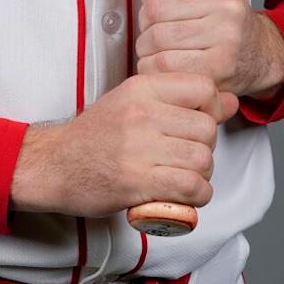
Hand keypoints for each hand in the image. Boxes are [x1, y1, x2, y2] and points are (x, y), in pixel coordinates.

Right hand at [9, 73, 237, 216]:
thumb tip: (229, 100)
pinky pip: (191, 188)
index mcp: (142, 87)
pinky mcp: (137, 181)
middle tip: (186, 157)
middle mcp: (142, 113)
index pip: (203, 87)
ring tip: (183, 178)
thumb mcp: (133, 102)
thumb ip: (178, 99)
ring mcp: (139, 147)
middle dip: (205, 148)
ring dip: (202, 175)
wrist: (54, 164)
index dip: (212, 108)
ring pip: (203, 159)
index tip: (199, 124)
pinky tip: (184, 197)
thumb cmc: (96, 135)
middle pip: (207, 129)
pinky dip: (197, 197)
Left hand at [120, 0, 283, 100]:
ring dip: (147, 49)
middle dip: (146, 24)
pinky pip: (164, 66)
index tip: (161, 3)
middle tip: (159, 31)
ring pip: (155, 39)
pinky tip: (167, 65)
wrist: (257, 54)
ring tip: (161, 49)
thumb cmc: (219, 18)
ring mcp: (227, 35)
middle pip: (153, 10)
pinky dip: (154, 68)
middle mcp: (228, 1)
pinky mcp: (220, 67)